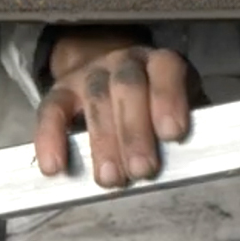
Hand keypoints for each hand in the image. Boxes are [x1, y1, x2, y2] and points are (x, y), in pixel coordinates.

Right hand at [34, 33, 192, 187]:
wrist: (111, 80)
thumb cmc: (154, 108)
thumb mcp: (176, 110)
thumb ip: (180, 128)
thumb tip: (188, 159)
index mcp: (160, 63)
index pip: (166, 69)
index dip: (169, 98)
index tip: (173, 134)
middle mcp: (125, 62)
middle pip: (128, 86)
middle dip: (135, 130)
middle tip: (142, 169)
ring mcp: (91, 74)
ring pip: (96, 99)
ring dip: (103, 141)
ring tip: (111, 178)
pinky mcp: (60, 91)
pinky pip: (52, 111)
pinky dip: (51, 139)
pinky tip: (55, 167)